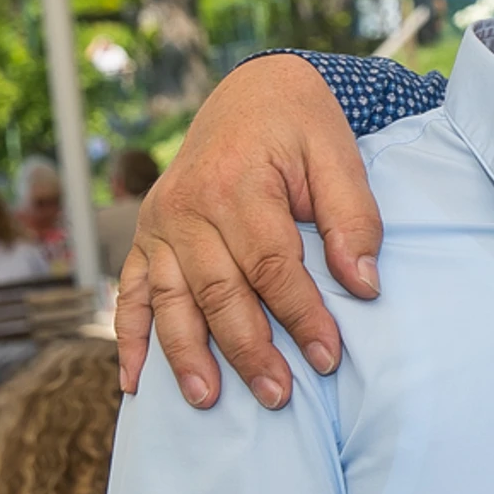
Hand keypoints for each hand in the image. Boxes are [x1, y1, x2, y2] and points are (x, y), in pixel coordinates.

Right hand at [116, 55, 383, 409]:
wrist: (253, 92)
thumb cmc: (302, 126)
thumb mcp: (339, 156)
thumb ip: (353, 219)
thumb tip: (363, 286)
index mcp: (237, 184)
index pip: (272, 266)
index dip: (301, 315)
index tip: (329, 357)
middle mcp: (187, 207)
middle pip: (218, 291)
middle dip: (248, 348)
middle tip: (277, 395)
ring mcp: (159, 223)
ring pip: (171, 300)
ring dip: (186, 355)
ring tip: (209, 401)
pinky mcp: (146, 237)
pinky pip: (132, 292)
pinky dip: (130, 338)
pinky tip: (134, 382)